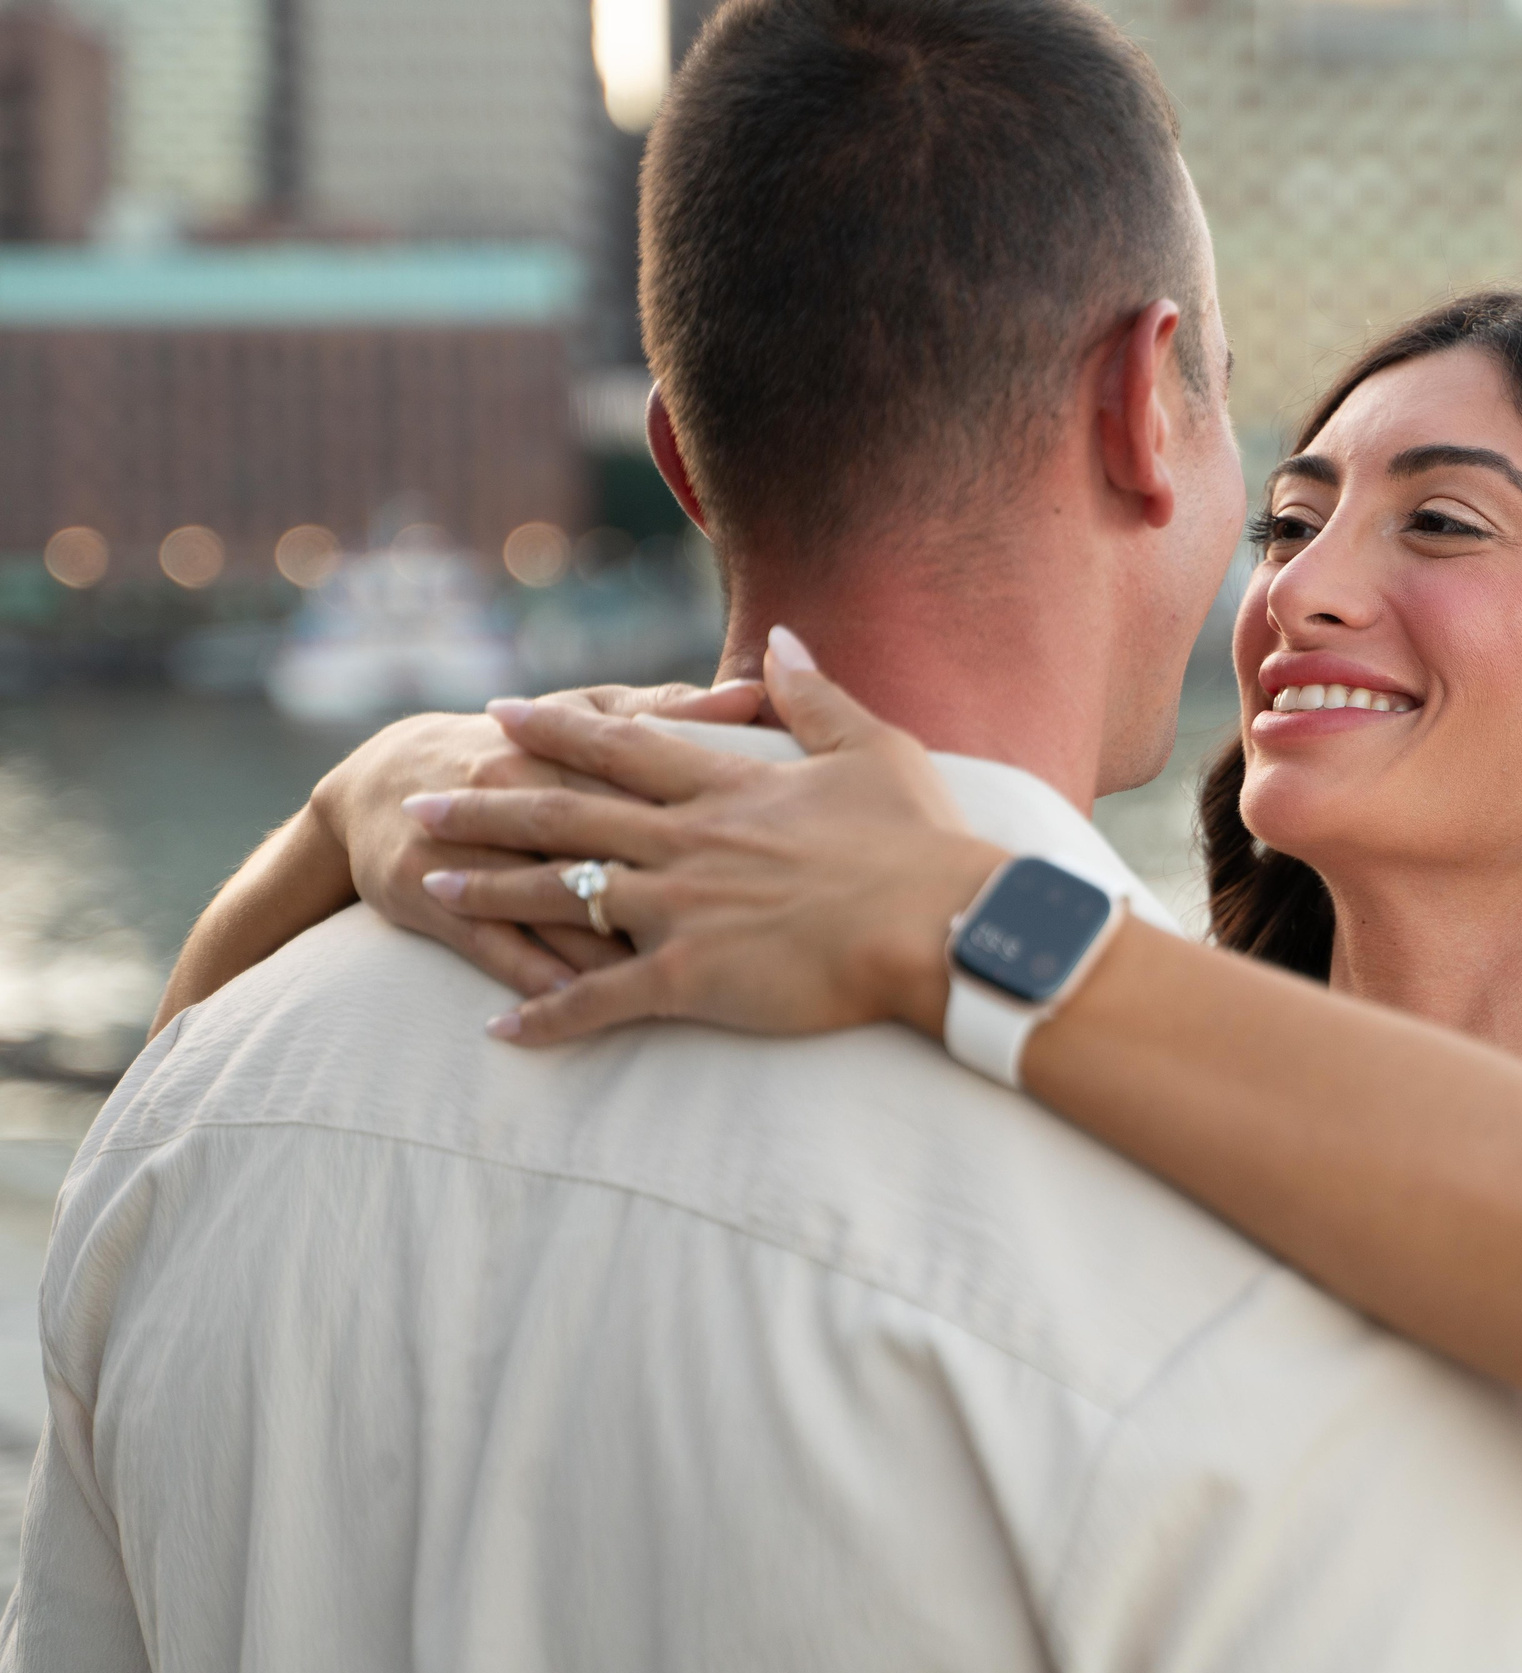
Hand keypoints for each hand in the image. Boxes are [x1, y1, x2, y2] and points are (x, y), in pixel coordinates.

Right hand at [313, 680, 765, 996]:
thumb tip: (750, 692)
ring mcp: (472, 852)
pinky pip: (497, 948)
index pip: (639, 779)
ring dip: (606, 944)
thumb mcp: (581, 714)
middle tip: (735, 925)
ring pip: (550, 903)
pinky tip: (581, 1005)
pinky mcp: (433, 902)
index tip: (769, 847)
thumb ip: (667, 709)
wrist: (385, 784)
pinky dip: (539, 977)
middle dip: (664, 885)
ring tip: (669, 978)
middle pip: (596, 843)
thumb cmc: (518, 745)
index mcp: (561, 746)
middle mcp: (514, 793)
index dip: (704, 812)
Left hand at [405, 630, 1005, 1044]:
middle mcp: (686, 841)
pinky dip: (545, 1014)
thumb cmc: (919, 841)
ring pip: (558, 895)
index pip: (621, 746)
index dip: (556, 727)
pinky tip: (499, 1027)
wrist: (939, 924)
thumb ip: (813, 695)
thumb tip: (780, 637)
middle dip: (486, 806)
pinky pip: (598, 999)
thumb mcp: (872, 748)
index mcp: (726, 788)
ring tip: (428, 889)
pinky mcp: (689, 977)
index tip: (502, 713)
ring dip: (489, 894)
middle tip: (424, 802)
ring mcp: (680, 909)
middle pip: (564, 815)